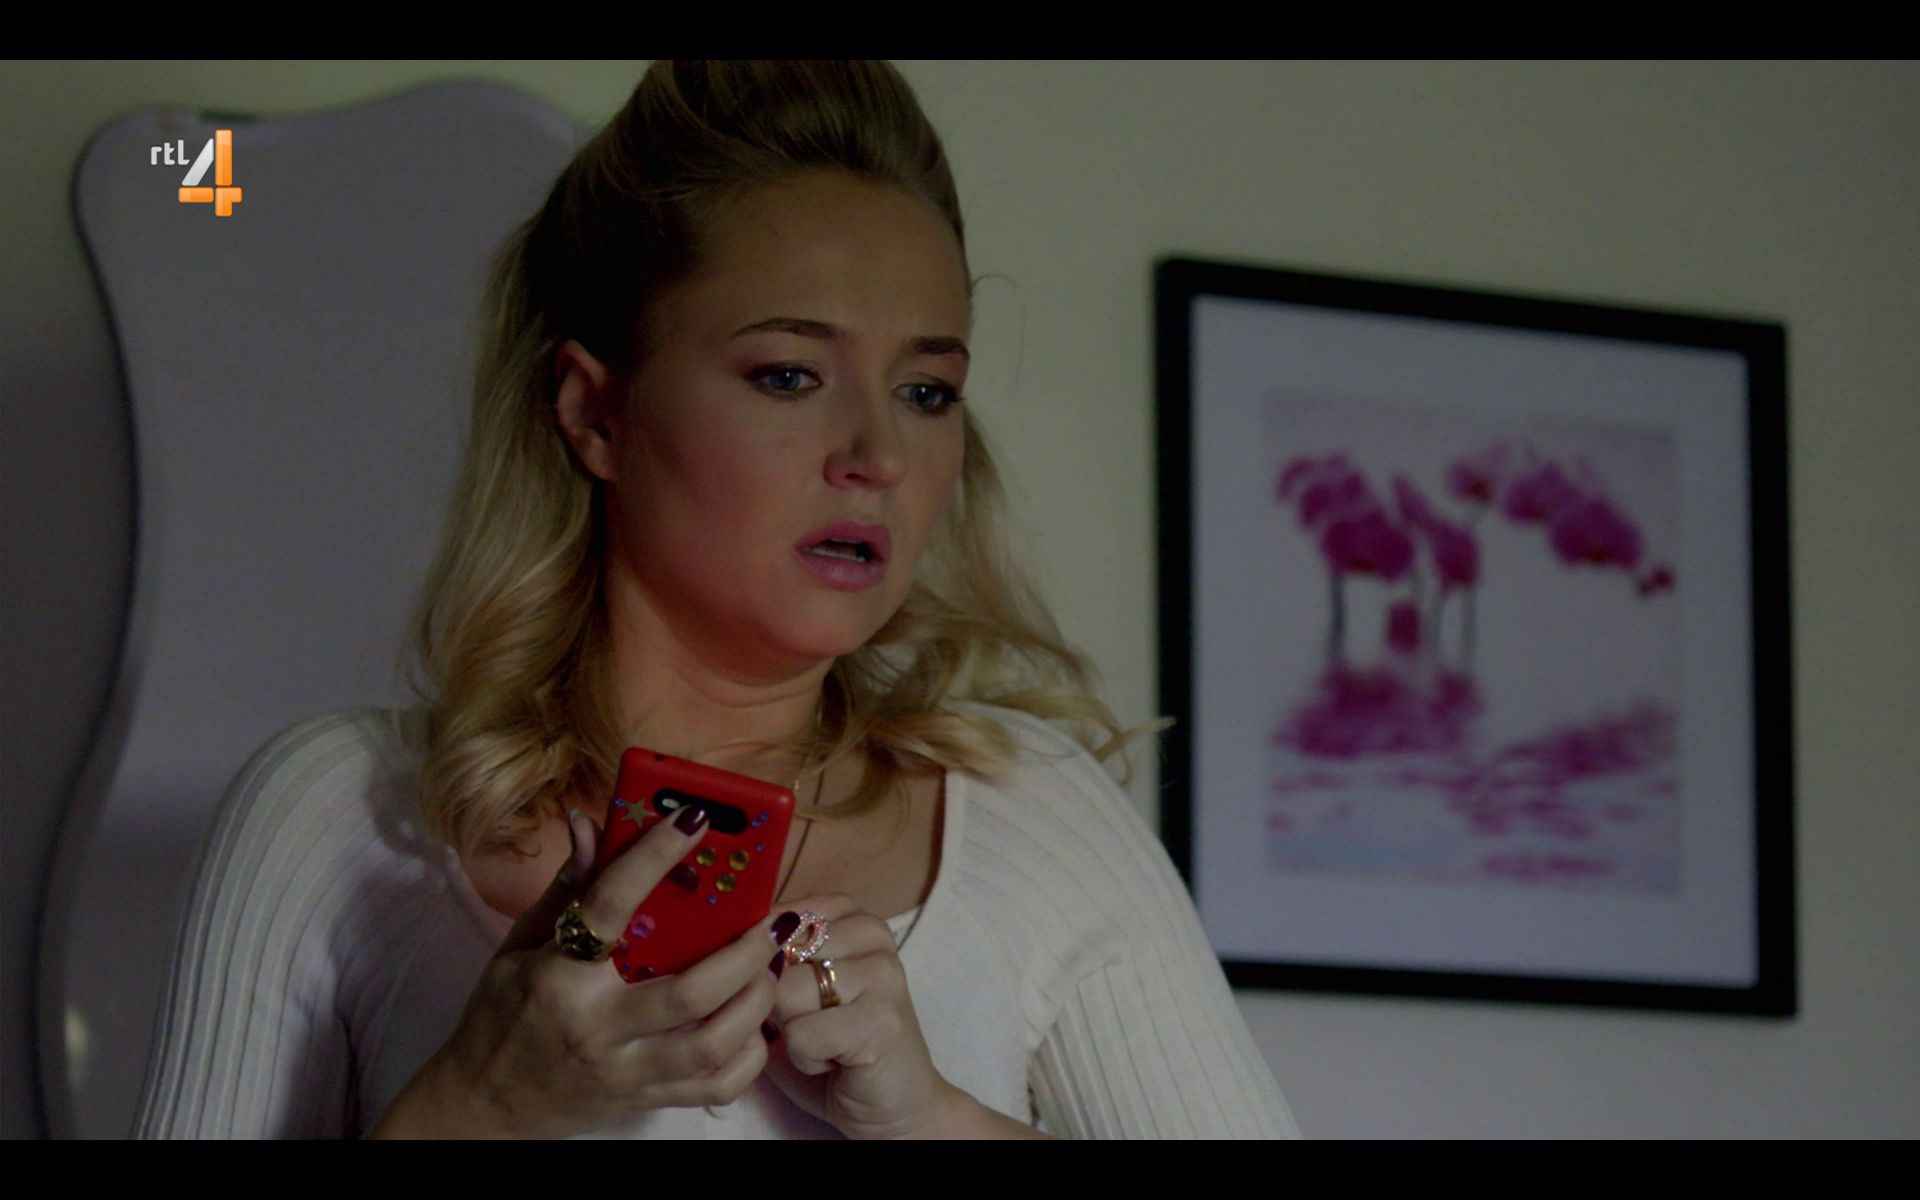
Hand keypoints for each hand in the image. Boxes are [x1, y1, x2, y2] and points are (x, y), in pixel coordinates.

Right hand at [374, 806, 793, 1138]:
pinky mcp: (644, 1101)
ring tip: (771, 967)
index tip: (694, 818)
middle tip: (774, 920)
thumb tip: (591, 822)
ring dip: (756, 1001)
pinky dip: (749, 1057)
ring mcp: (625, 1071)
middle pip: (689, 990)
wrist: (483, 1104)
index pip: (611, 905)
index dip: (654, 855)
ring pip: (711, 1043)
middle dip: (746, 951)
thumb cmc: (501, 1014)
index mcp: (559, 975)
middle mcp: (597, 1026)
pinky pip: (715, 1087)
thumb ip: (566, 888)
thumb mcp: (520, 945)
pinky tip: (755, 1023)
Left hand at [758, 894, 960, 1138]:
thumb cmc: (834, 1041)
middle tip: (815, 1021)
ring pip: (786, 995)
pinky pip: (802, 1036)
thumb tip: (732, 949)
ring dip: (792, 1032)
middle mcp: (871, 933)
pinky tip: (837, 1061)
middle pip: (776, 957)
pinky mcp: (880, 1020)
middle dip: (779, 1001)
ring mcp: (882, 974)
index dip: (766, 964)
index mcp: (849, 914)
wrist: (894, 1100)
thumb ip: (770, 956)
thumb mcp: (795, 984)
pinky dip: (806, 1059)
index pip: (774, 920)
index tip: (796, 988)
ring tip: (826, 1040)